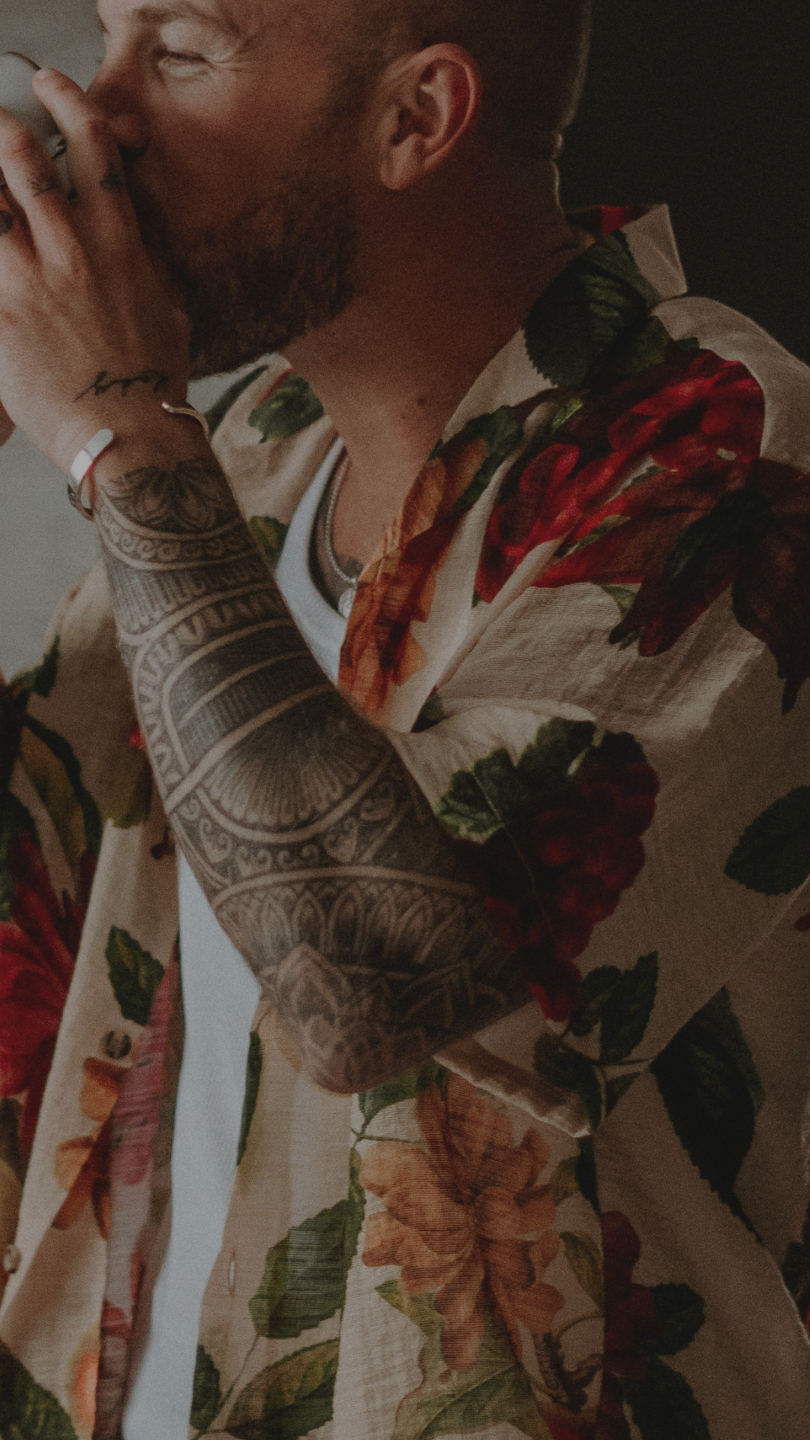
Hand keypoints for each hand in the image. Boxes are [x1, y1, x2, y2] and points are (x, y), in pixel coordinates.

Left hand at [0, 71, 189, 473]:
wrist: (131, 439)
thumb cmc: (152, 385)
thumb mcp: (168, 311)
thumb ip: (146, 268)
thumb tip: (139, 249)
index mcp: (119, 244)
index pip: (94, 148)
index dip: (69, 103)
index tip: (52, 86)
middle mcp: (73, 252)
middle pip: (21, 158)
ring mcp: (30, 282)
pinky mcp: (0, 317)